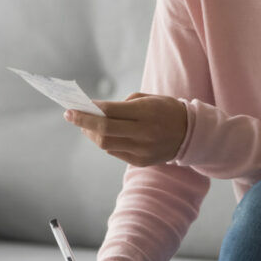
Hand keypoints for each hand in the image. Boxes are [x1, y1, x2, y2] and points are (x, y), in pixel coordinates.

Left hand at [65, 92, 188, 166]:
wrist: (191, 133)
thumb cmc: (165, 109)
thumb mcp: (148, 99)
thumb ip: (122, 105)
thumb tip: (95, 112)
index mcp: (146, 113)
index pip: (108, 113)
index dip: (88, 111)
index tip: (73, 107)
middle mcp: (144, 133)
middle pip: (103, 131)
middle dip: (83, 123)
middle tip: (70, 115)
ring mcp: (142, 150)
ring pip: (106, 144)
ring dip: (91, 134)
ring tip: (85, 125)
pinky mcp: (141, 161)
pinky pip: (115, 152)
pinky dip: (105, 142)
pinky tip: (101, 135)